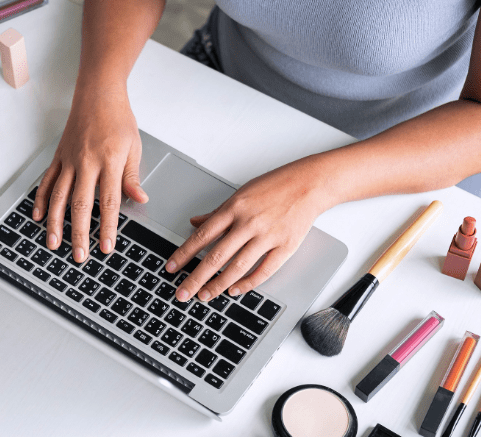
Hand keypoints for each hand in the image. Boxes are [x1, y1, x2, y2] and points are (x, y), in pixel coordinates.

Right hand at [33, 88, 147, 262]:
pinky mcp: (58, 157)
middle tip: (79, 256)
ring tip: (54, 244)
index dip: (108, 227)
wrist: (97, 93)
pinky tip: (37, 217)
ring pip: (58, 197)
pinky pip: (47, 181)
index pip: (109, 202)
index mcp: (109, 161)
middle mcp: (86, 162)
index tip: (106, 247)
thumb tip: (140, 199)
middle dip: (79, 234)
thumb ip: (131, 176)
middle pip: (80, 205)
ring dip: (55, 223)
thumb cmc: (118, 119)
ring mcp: (69, 160)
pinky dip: (40, 200)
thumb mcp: (133, 147)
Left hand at [165, 158, 331, 301]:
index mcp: (234, 208)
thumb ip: (218, 212)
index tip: (172, 268)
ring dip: (218, 285)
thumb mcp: (241, 194)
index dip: (184, 254)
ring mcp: (268, 236)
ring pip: (238, 267)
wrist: (308, 184)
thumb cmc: (274, 186)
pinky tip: (234, 290)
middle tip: (182, 293)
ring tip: (205, 295)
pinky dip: (247, 284)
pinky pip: (264, 271)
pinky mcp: (285, 246)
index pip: (202, 235)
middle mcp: (249, 223)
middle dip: (196, 277)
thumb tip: (195, 222)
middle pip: (216, 256)